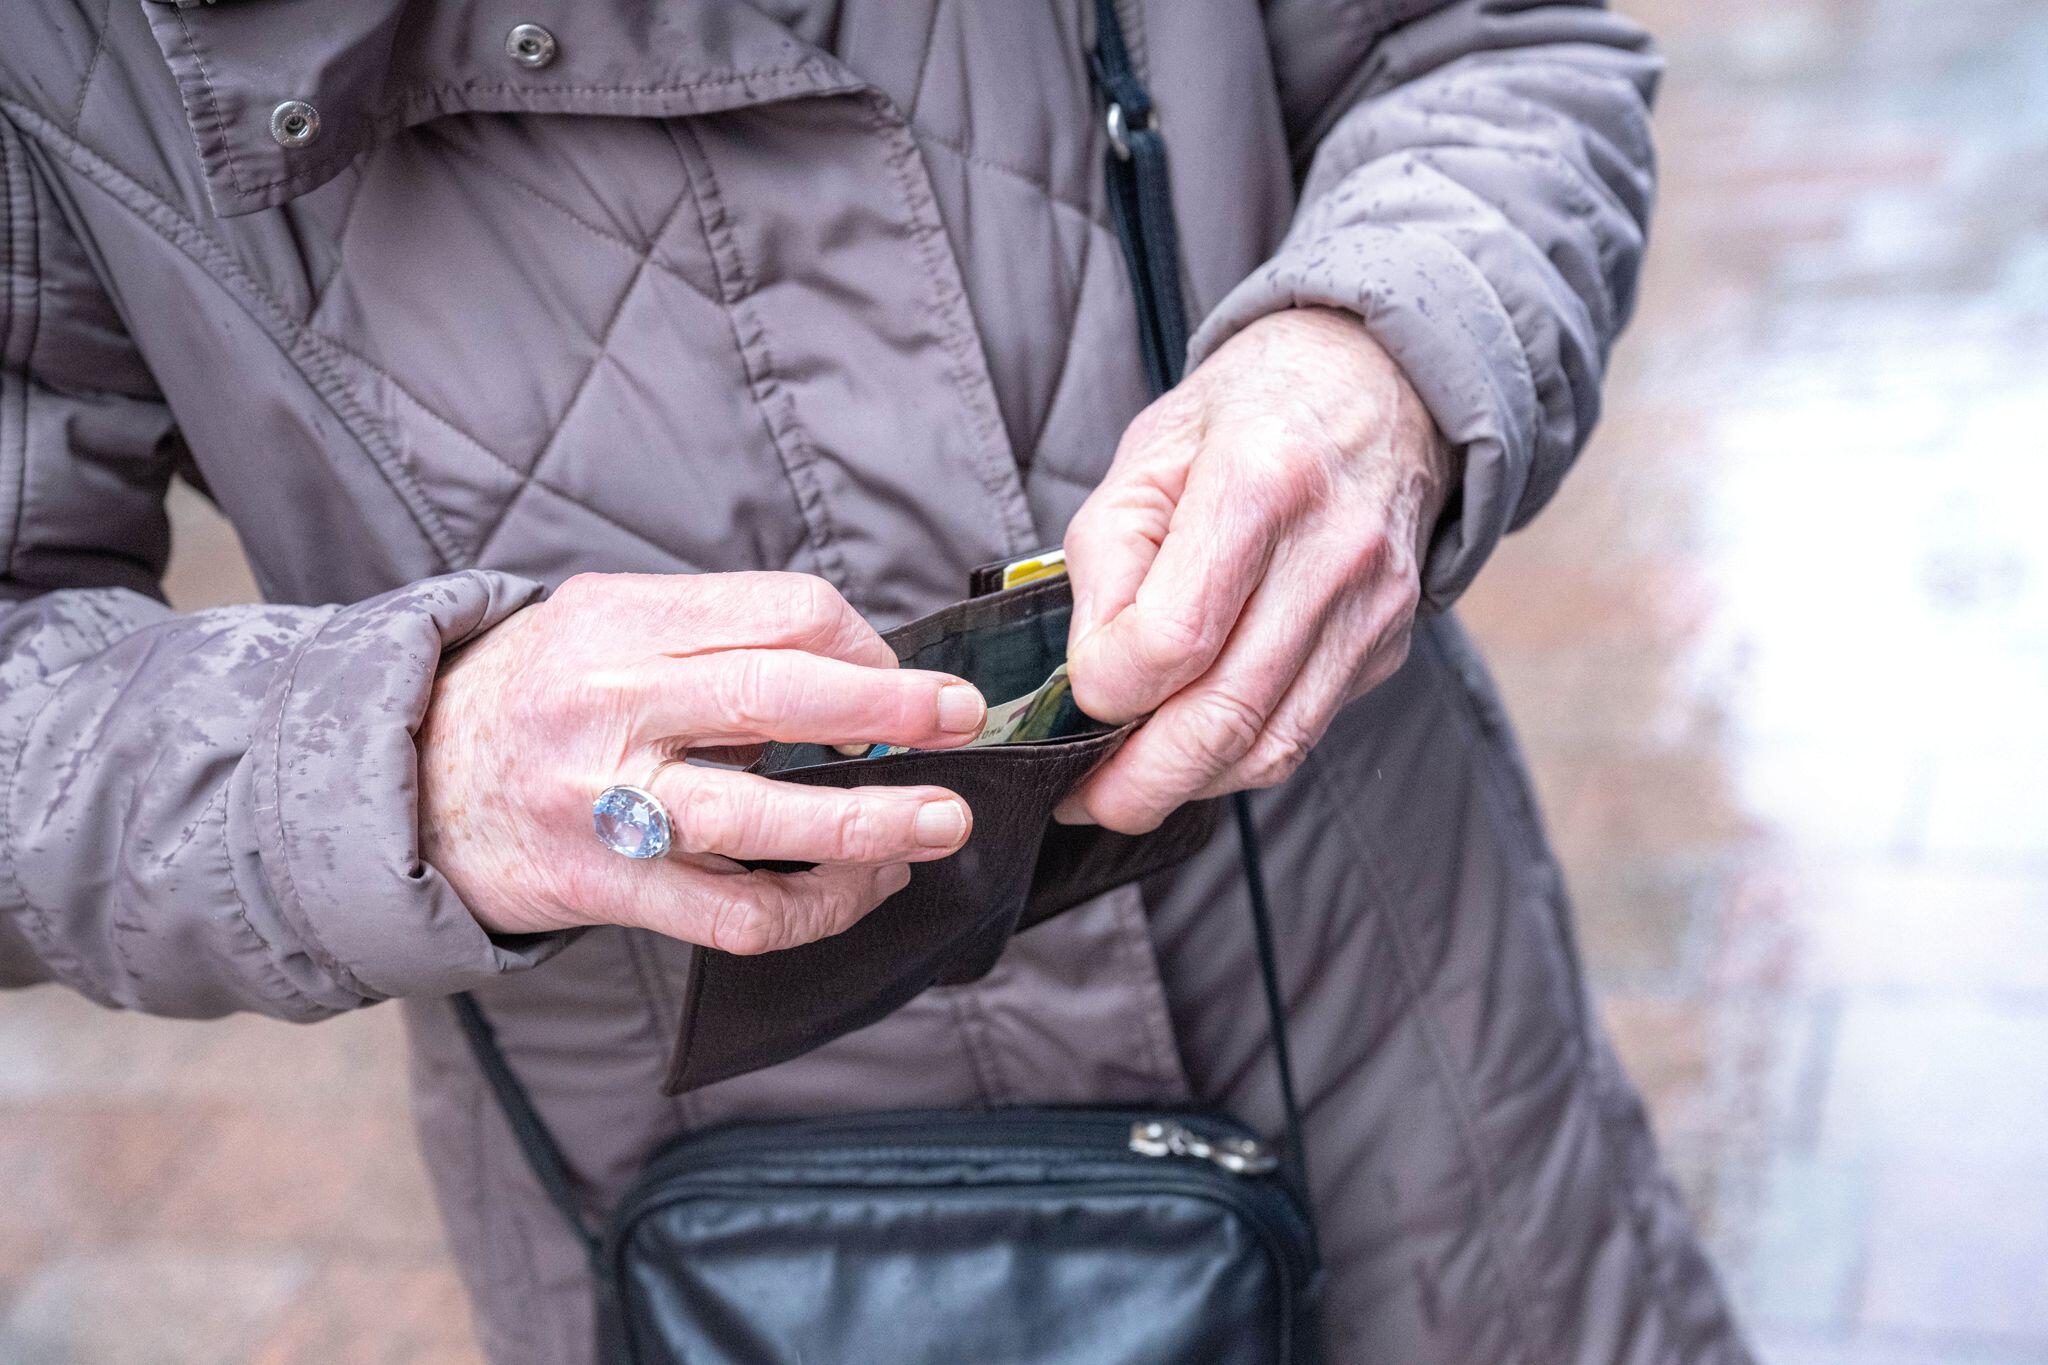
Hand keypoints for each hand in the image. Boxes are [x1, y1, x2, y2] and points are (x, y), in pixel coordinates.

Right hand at [419, 573, 986, 952]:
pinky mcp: (608, 890)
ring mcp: (608, 806)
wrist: (406, 781)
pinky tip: (861, 886)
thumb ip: (717, 630)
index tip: (907, 676)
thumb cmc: (534, 693)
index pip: (781, 613)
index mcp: (623, 623)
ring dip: (874, 823)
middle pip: (781, 696)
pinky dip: (817, 907)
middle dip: (893, 709)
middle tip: (961, 722)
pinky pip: (735, 915)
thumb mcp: (606, 620)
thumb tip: (863, 665)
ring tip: (942, 821)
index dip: (868, 644)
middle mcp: (613, 708)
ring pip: (766, 820)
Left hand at [1059, 307, 1457, 832]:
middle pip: (1226, 716)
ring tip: (1126, 787)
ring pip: (1271, 748)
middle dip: (1139, 783)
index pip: (1174, 639)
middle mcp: (1332, 553)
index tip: (1077, 689)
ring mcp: (1373, 607)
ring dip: (1187, 787)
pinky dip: (1237, 760)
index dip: (1108, 688)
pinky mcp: (1387, 645)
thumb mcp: (1148, 452)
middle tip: (1082, 801)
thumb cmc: (1247, 414)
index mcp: (1260, 483)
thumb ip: (1106, 558)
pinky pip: (1302, 733)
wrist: (1380, 384)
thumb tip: (1090, 675)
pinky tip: (1190, 749)